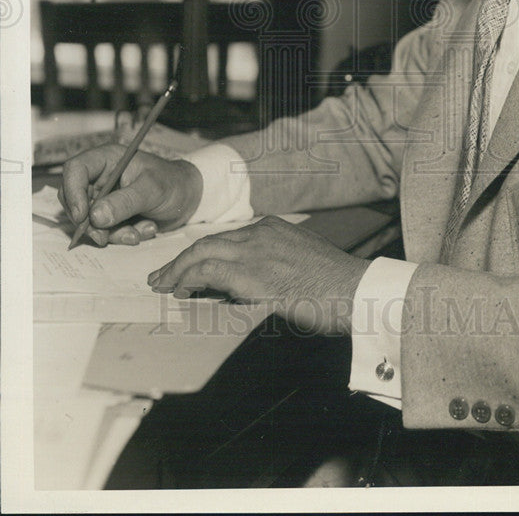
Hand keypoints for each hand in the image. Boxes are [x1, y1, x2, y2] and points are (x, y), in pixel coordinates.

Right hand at [59, 144, 202, 246]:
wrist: (189, 198)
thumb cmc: (173, 183)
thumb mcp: (152, 190)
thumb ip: (125, 202)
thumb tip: (95, 217)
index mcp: (108, 159)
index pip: (74, 170)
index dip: (72, 193)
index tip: (83, 217)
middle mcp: (101, 178)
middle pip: (74, 200)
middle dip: (89, 223)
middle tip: (105, 237)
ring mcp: (104, 198)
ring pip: (89, 221)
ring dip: (111, 233)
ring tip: (139, 232)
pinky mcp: (111, 215)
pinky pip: (104, 231)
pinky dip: (122, 236)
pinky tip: (144, 230)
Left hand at [147, 216, 369, 334]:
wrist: (355, 290)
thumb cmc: (335, 286)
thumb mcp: (302, 263)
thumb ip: (273, 266)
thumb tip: (246, 286)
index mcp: (273, 228)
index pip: (226, 239)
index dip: (202, 255)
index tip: (187, 269)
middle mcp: (261, 233)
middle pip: (208, 242)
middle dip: (181, 260)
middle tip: (162, 277)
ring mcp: (256, 252)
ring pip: (202, 253)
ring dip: (178, 271)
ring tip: (163, 286)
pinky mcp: (252, 274)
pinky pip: (208, 272)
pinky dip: (189, 280)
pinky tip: (180, 291)